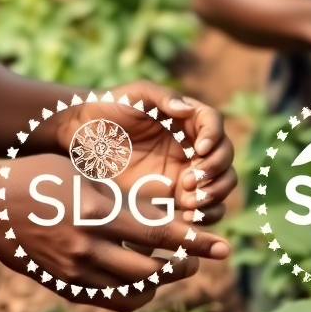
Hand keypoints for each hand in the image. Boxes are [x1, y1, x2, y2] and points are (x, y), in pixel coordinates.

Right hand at [0, 155, 229, 311]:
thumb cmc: (34, 177)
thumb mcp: (81, 173)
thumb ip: (119, 196)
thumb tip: (160, 210)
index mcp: (96, 212)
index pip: (159, 232)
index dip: (196, 241)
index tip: (223, 245)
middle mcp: (89, 248)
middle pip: (152, 271)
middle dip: (182, 266)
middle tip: (195, 257)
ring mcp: (75, 273)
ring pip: (134, 294)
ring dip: (158, 284)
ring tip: (167, 267)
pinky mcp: (65, 287)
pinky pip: (108, 301)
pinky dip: (130, 293)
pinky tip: (135, 276)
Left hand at [59, 80, 236, 224]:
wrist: (86, 136)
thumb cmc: (111, 106)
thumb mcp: (135, 94)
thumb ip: (162, 97)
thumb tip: (187, 110)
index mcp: (187, 116)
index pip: (214, 124)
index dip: (213, 137)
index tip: (198, 150)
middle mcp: (193, 142)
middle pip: (224, 156)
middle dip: (215, 170)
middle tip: (189, 181)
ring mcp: (187, 168)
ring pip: (221, 182)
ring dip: (215, 194)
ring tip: (189, 202)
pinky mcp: (176, 192)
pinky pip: (204, 205)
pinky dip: (207, 213)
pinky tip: (188, 217)